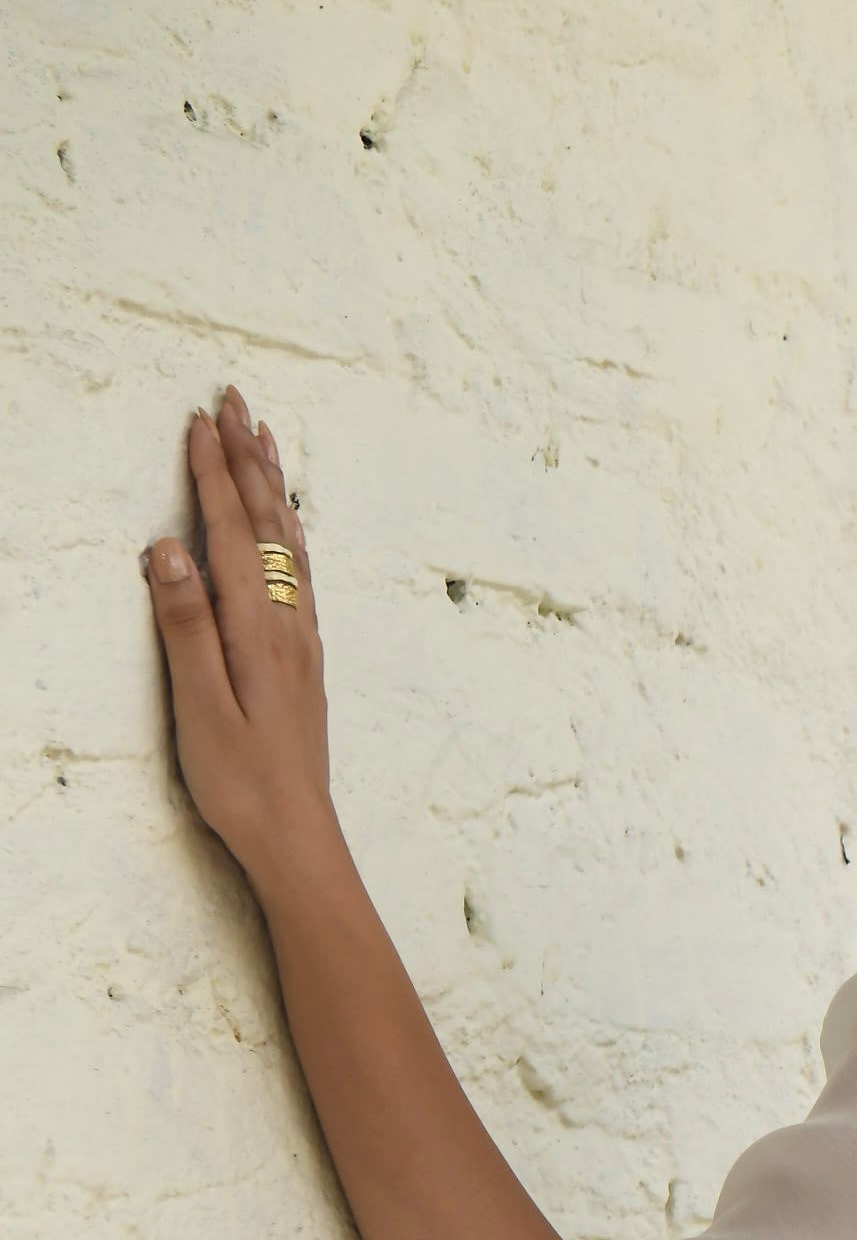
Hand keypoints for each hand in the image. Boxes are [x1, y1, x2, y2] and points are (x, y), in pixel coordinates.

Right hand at [144, 388, 341, 897]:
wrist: (299, 840)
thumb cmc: (242, 783)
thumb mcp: (200, 705)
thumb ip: (185, 625)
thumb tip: (169, 547)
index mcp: (258, 628)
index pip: (230, 532)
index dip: (213, 474)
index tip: (200, 420)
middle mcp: (290, 625)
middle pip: (267, 524)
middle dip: (249, 459)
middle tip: (236, 399)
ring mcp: (303, 642)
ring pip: (289, 543)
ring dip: (274, 487)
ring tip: (265, 439)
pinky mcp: (304, 662)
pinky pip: (300, 575)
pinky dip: (288, 532)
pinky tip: (287, 528)